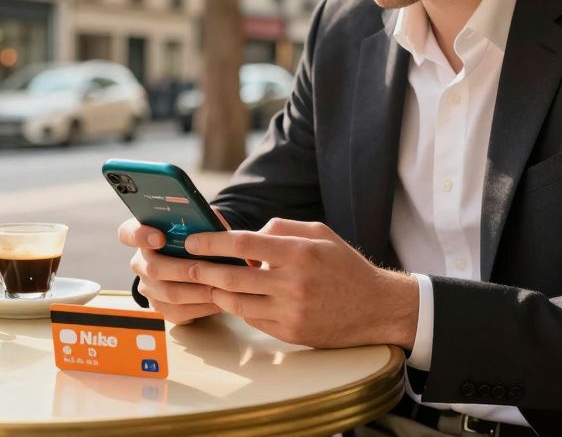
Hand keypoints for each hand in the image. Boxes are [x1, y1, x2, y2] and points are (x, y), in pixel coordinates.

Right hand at [118, 217, 220, 324]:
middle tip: (207, 269)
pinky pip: (177, 311)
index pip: (128, 233)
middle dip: (183, 269)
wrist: (197, 266)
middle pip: (153, 268)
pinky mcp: (160, 307)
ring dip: (196, 291)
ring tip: (219, 286)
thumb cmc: (197, 240)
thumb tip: (212, 218)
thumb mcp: (199, 225)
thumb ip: (201, 219)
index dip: (140, 236)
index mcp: (144, 235)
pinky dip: (200, 306)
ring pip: (168, 293)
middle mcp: (141, 262)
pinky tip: (218, 300)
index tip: (160, 238)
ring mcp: (148, 287)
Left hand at [184, 219, 417, 348]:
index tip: (192, 240)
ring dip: (215, 290)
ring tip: (204, 280)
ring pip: (237, 302)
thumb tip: (250, 234)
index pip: (244, 245)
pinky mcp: (289, 333)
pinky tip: (233, 297)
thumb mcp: (319, 233)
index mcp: (299, 253)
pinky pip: (251, 318)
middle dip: (203, 269)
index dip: (213, 242)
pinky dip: (238, 307)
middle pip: (233, 277)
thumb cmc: (344, 266)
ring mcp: (290, 311)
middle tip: (185, 264)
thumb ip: (281, 228)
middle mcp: (293, 284)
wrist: (375, 308)